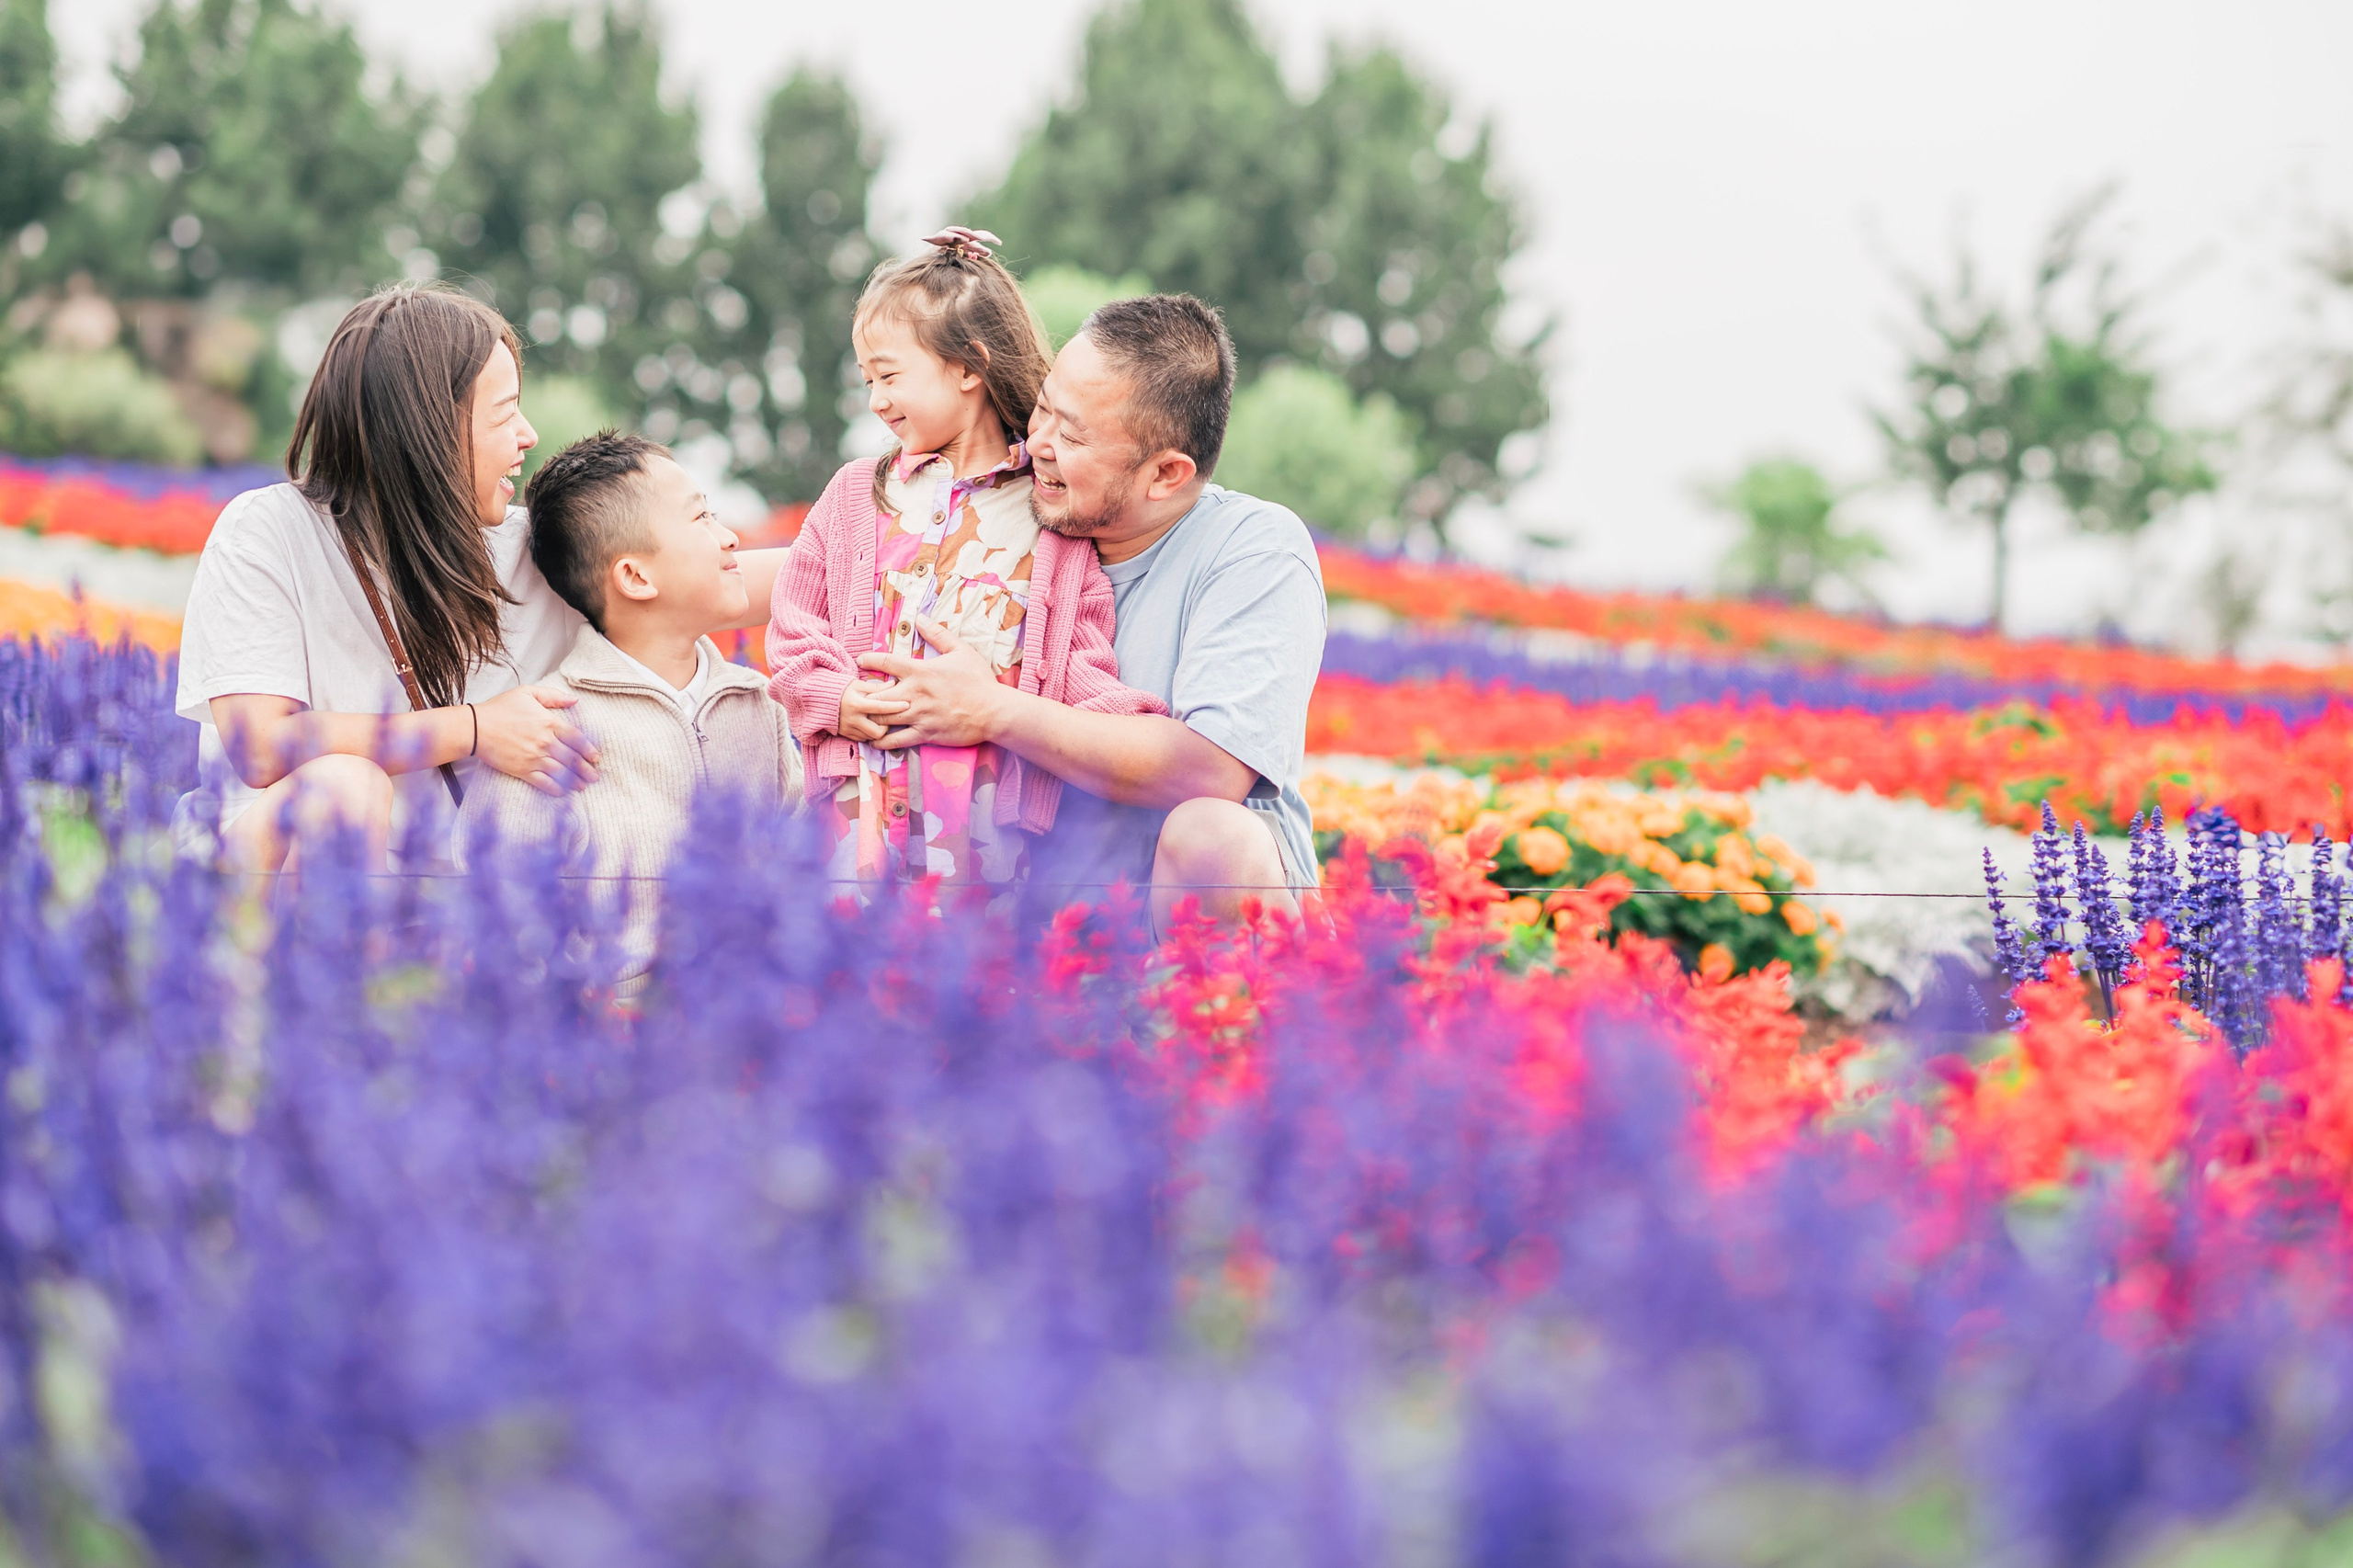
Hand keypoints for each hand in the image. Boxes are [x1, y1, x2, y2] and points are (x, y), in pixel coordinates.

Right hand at [474, 684, 598, 795]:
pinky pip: (544, 782)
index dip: (589, 749)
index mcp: (549, 722)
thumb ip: (553, 696)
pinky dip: (555, 789)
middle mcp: (545, 742)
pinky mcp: (522, 770)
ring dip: (575, 781)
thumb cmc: (499, 709)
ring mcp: (534, 757)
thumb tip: (575, 700)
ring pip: (562, 772)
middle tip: (595, 776)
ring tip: (584, 786)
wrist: (474, 728)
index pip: (577, 738)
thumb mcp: (527, 693)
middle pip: (572, 758)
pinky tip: (563, 792)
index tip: (596, 757)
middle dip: (586, 769)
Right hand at [836, 679, 908, 742]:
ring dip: (878, 731)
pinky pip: (862, 739)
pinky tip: (870, 725)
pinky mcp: (845, 734)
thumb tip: (894, 684)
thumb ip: (876, 687)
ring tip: (880, 722)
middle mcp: (853, 718)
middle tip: (889, 719)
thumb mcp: (858, 685)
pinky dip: (869, 734)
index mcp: (857, 704)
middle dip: (886, 727)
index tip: (907, 705)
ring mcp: (848, 728)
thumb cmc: (842, 689)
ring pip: (871, 737)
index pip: (880, 707)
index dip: (895, 707)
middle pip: (877, 731)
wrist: (820, 699)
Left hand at [857, 617, 1006, 749]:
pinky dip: (882, 741)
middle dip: (863, 696)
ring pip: (882, 719)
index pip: (885, 662)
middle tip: (857, 696)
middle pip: (876, 696)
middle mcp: (915, 694)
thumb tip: (920, 618)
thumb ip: (939, 634)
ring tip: (862, 718)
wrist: (995, 711)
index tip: (861, 660)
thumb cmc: (979, 680)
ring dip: (869, 719)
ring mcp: (919, 716)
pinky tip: (875, 739)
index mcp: (921, 671)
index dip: (868, 659)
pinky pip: (895, 740)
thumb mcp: (962, 651)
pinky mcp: (925, 734)